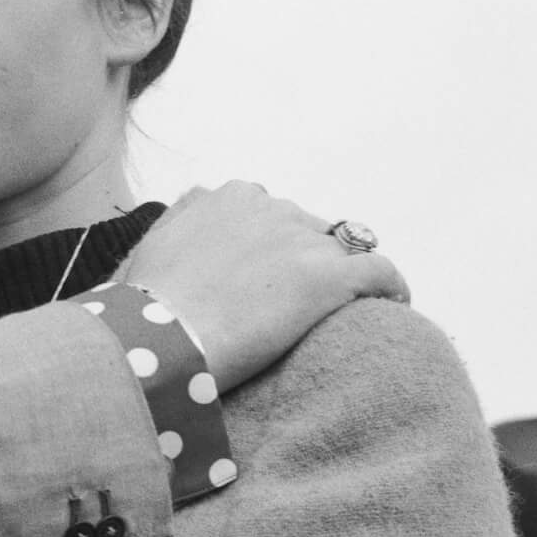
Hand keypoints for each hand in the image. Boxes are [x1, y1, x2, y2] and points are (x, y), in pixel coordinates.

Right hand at [125, 182, 408, 392]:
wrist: (159, 339)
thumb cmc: (144, 306)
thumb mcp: (152, 243)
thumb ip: (182, 217)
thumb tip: (197, 207)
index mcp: (229, 197)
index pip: (273, 214)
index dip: (277, 248)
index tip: (272, 278)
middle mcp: (271, 208)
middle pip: (311, 230)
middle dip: (309, 261)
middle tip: (299, 305)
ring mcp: (303, 241)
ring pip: (349, 249)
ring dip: (349, 275)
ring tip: (351, 308)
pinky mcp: (331, 277)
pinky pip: (382, 272)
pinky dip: (392, 286)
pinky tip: (392, 305)